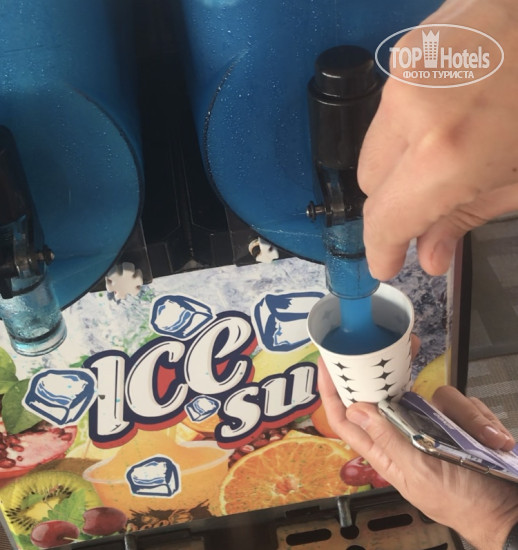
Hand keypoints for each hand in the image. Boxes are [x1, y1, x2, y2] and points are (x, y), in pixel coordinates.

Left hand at [317, 358, 517, 549]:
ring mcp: (431, 425)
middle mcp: (404, 432)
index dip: (334, 392)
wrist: (508, 512)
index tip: (328, 364)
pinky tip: (493, 439)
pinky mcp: (455, 422)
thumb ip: (388, 439)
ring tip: (483, 437)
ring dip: (463, 414)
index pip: (347, 419)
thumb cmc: (461, 503)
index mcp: (384, 450)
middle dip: (397, 371)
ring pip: (433, 394)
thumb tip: (356, 409)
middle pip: (389, 394)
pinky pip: (460, 403)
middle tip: (407, 346)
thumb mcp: (419, 472)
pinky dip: (478, 419)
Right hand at [358, 0, 517, 279]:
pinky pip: (391, 106)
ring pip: (376, 141)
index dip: (381, 248)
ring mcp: (406, 69)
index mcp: (446, 151)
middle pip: (370, 181)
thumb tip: (428, 256)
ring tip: (451, 146)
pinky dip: (412, 122)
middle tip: (432, 202)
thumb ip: (466, 218)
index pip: (383, 217)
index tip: (386, 263)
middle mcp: (410, 108)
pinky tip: (451, 112)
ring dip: (402, 158)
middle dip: (395, 200)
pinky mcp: (410, 43)